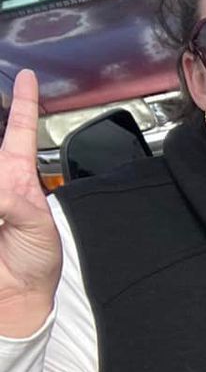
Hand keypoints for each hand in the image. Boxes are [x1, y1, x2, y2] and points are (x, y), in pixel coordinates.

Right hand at [0, 71, 60, 334]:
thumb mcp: (36, 226)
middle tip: (6, 163)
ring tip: (5, 219)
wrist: (16, 293)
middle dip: (0, 127)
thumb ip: (14, 203)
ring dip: (3, 195)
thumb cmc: (34, 260)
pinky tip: (0, 221)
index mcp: (16, 177)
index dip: (24, 104)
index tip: (27, 78)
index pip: (20, 131)